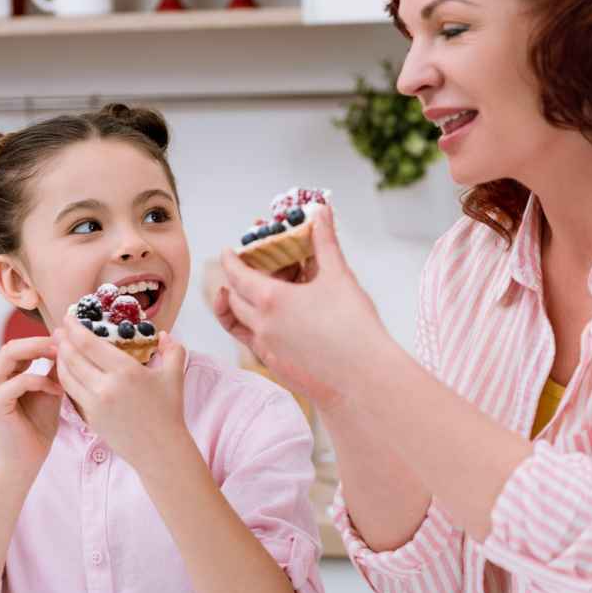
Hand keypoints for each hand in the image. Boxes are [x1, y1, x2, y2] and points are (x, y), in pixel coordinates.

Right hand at [0, 337, 63, 480]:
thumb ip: (53, 371)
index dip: (41, 340)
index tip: (67, 341)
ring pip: (9, 355)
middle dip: (40, 342)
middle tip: (65, 345)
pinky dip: (40, 381)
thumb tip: (66, 347)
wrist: (26, 462)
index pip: (17, 346)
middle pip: (11, 345)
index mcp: (1, 376)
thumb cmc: (37, 429)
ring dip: (39, 354)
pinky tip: (57, 390)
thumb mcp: (49, 392)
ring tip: (62, 359)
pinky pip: (18, 381)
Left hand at [53, 315, 188, 465]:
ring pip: (66, 375)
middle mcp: (106, 386)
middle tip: (59, 329)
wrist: (160, 450)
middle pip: (72, 357)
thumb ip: (173, 350)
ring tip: (60, 348)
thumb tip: (164, 335)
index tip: (69, 317)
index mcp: (127, 371)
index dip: (74, 328)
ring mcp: (95, 404)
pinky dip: (64, 378)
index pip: (89, 343)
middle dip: (62, 340)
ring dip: (59, 358)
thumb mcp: (175, 376)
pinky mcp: (89, 418)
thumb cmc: (169, 412)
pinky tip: (67, 372)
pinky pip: (70, 393)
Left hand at [214, 206, 393, 411]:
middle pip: (234, 299)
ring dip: (238, 308)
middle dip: (234, 282)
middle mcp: (261, 326)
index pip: (237, 274)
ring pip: (239, 325)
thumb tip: (321, 210)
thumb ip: (325, 241)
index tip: (228, 251)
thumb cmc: (354, 328)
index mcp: (270, 300)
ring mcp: (267, 350)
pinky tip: (271, 325)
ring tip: (246, 297)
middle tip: (244, 269)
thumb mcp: (339, 276)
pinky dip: (254, 330)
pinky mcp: (277, 368)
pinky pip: (254, 344)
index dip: (231, 260)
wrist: (363, 381)